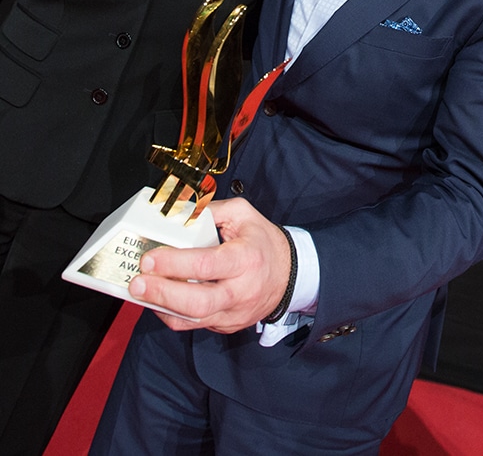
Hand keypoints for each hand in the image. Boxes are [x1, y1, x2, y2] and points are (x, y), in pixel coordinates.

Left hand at [128, 198, 290, 332]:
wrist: (290, 275)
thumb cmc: (263, 242)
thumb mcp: (243, 215)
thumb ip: (211, 210)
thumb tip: (179, 210)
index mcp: (246, 258)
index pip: (206, 265)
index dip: (174, 263)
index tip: (150, 258)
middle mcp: (241, 290)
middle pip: (198, 302)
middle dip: (162, 293)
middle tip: (138, 282)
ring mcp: (234, 313)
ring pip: (193, 320)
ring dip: (161, 307)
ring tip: (140, 292)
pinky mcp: (227, 325)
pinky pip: (194, 325)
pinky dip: (171, 314)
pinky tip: (157, 300)